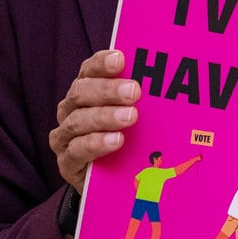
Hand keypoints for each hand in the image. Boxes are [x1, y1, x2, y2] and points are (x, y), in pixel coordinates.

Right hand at [48, 49, 138, 192]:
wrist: (112, 180)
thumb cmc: (128, 139)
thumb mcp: (135, 114)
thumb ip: (145, 98)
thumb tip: (172, 80)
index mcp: (85, 90)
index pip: (89, 70)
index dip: (102, 63)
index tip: (121, 59)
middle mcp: (70, 109)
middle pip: (81, 92)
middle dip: (108, 90)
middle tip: (134, 91)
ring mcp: (65, 136)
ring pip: (78, 120)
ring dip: (105, 117)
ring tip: (130, 117)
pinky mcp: (66, 162)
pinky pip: (76, 150)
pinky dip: (96, 144)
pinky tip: (116, 141)